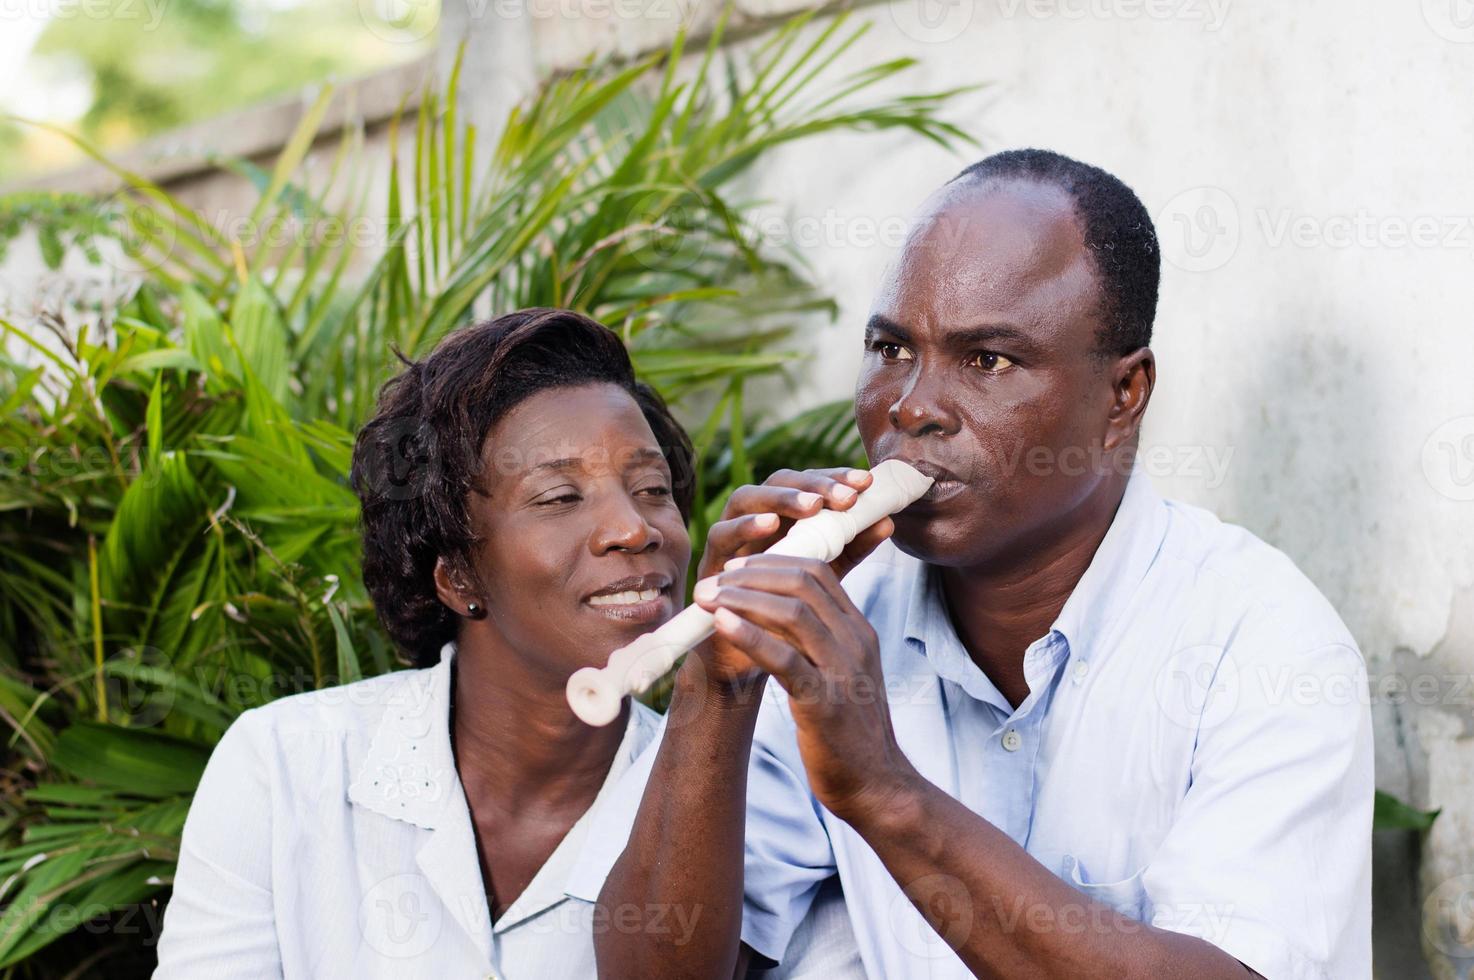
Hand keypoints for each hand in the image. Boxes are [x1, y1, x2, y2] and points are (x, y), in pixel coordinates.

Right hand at [688, 468, 894, 695]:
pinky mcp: (710, 560)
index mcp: (784, 519)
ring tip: (812, 505)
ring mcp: (731, 537)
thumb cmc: (783, 614)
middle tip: (845, 496)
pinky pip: (721, 534)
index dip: (835, 479)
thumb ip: (849, 549)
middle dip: (812, 485)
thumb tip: (887, 520)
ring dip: (780, 498)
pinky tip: (769, 525)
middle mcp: (755, 520)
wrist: (745, 660)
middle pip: (778, 481)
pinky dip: (743, 526)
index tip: (866, 484)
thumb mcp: (823, 577)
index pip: (809, 485)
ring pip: (746, 497)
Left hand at [692, 554, 917, 821]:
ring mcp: (843, 671)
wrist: (877, 786)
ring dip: (743, 598)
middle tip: (711, 582)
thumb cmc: (849, 732)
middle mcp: (854, 643)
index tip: (735, 568)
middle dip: (750, 575)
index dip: (772, 561)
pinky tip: (722, 625)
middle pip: (803, 582)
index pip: (818, 571)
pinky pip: (786, 659)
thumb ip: (820, 642)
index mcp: (858, 632)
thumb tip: (776, 614)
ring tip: (707, 599)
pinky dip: (750, 636)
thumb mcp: (843, 674)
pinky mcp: (825, 703)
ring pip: (793, 612)